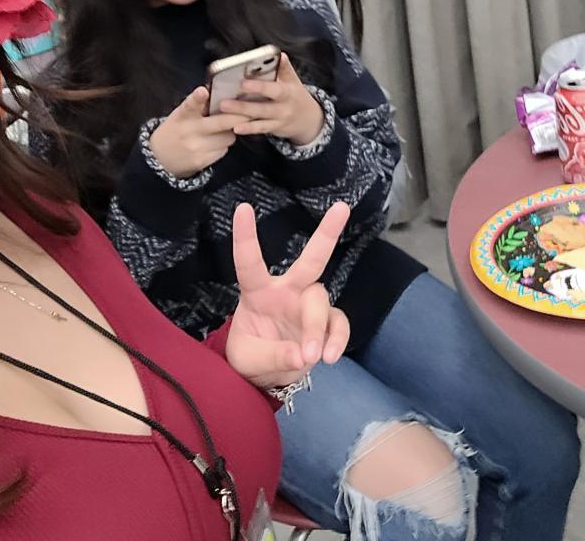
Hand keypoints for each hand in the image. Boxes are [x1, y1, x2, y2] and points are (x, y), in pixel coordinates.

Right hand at [148, 87, 248, 177]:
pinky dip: (223, 145)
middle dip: (238, 116)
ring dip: (230, 132)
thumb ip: (198, 105)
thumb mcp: (182, 114)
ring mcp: (195, 147)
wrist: (161, 158)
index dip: (197, 98)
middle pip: (220, 123)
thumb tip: (223, 92)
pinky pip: (224, 150)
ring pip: (228, 137)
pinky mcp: (202, 161)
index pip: (189, 104)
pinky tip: (214, 144)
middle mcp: (188, 130)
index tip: (203, 91)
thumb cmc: (177, 130)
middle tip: (250, 111)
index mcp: (183, 115)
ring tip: (221, 131)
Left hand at [219, 55, 324, 146]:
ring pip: (259, 121)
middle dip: (244, 106)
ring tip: (225, 115)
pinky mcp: (273, 130)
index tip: (243, 83)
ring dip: (241, 118)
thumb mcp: (294, 81)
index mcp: (288, 93)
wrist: (309, 119)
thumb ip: (285, 68)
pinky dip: (247, 129)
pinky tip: (234, 127)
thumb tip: (279, 54)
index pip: (274, 90)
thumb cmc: (296, 96)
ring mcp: (278, 121)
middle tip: (224, 103)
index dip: (259, 87)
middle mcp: (283, 109)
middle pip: (263, 108)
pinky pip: (259, 130)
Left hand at [224, 201, 350, 388]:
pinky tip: (328, 357)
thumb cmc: (250, 356)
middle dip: (326, 233)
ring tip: (310, 356)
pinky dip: (337, 341)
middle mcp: (287, 291)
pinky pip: (339, 325)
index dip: (245, 237)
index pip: (249, 262)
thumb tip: (302, 355)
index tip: (242, 208)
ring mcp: (308, 306)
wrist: (268, 377)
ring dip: (316, 329)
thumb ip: (273, 356)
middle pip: (310, 260)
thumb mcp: (248, 360)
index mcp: (258, 292)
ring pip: (320, 303)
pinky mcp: (327, 323)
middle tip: (342, 208)